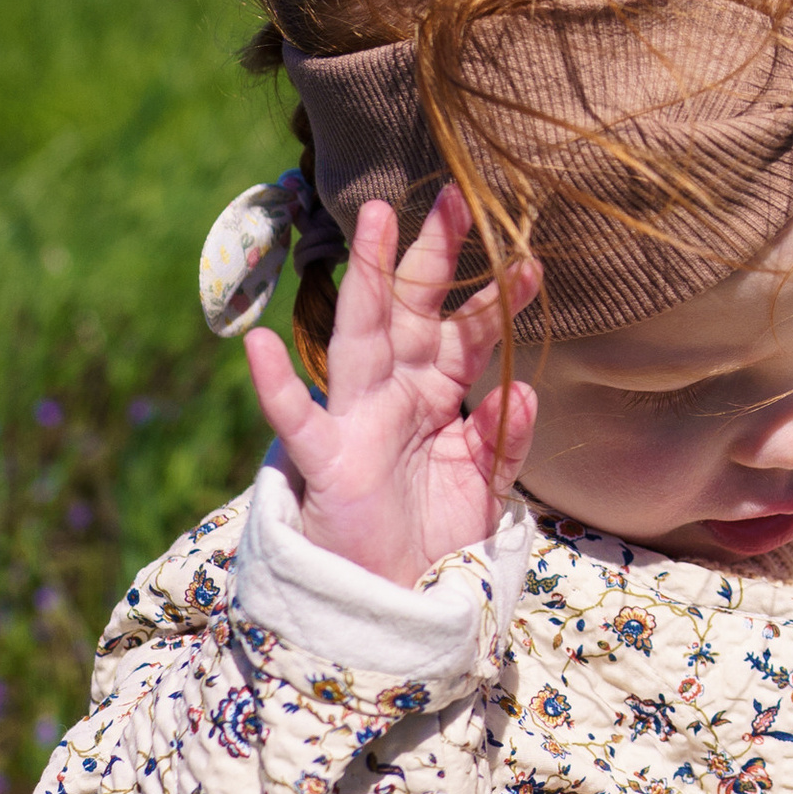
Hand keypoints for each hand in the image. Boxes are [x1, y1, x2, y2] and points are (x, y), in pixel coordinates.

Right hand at [245, 188, 539, 589]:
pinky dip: (277, 388)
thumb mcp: (484, 483)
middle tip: (455, 193)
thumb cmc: (434, 534)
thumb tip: (523, 388)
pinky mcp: (327, 463)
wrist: (398, 600)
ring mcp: (357, 421)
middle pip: (415, 311)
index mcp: (435, 394)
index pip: (467, 333)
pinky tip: (260, 346)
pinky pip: (297, 422)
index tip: (532, 259)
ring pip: (362, 338)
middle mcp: (394, 393)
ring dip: (368, 279)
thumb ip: (503, 437)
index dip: (496, 298)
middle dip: (432, 255)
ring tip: (373, 220)